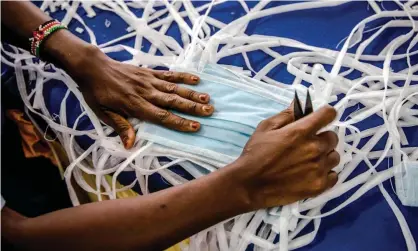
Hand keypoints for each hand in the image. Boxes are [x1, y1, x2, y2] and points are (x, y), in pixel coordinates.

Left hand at [68, 47, 213, 148]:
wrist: (93, 67)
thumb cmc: (97, 93)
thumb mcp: (103, 113)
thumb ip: (120, 126)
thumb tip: (130, 145)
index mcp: (135, 105)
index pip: (161, 116)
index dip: (179, 122)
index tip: (195, 127)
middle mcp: (145, 93)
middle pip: (172, 101)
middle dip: (192, 107)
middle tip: (209, 111)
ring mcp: (149, 81)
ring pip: (174, 88)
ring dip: (191, 93)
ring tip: (207, 98)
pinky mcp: (149, 72)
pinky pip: (169, 74)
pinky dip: (183, 76)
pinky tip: (196, 79)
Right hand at [230, 104, 338, 209]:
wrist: (249, 185)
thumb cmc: (256, 154)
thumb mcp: (266, 128)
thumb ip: (286, 115)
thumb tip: (299, 103)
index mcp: (301, 131)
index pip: (328, 114)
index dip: (324, 114)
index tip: (319, 119)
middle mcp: (314, 148)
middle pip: (333, 136)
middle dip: (322, 137)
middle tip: (307, 144)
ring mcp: (319, 168)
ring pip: (335, 156)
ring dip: (325, 156)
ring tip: (309, 160)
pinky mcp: (319, 186)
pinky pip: (334, 176)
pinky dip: (326, 173)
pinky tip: (312, 173)